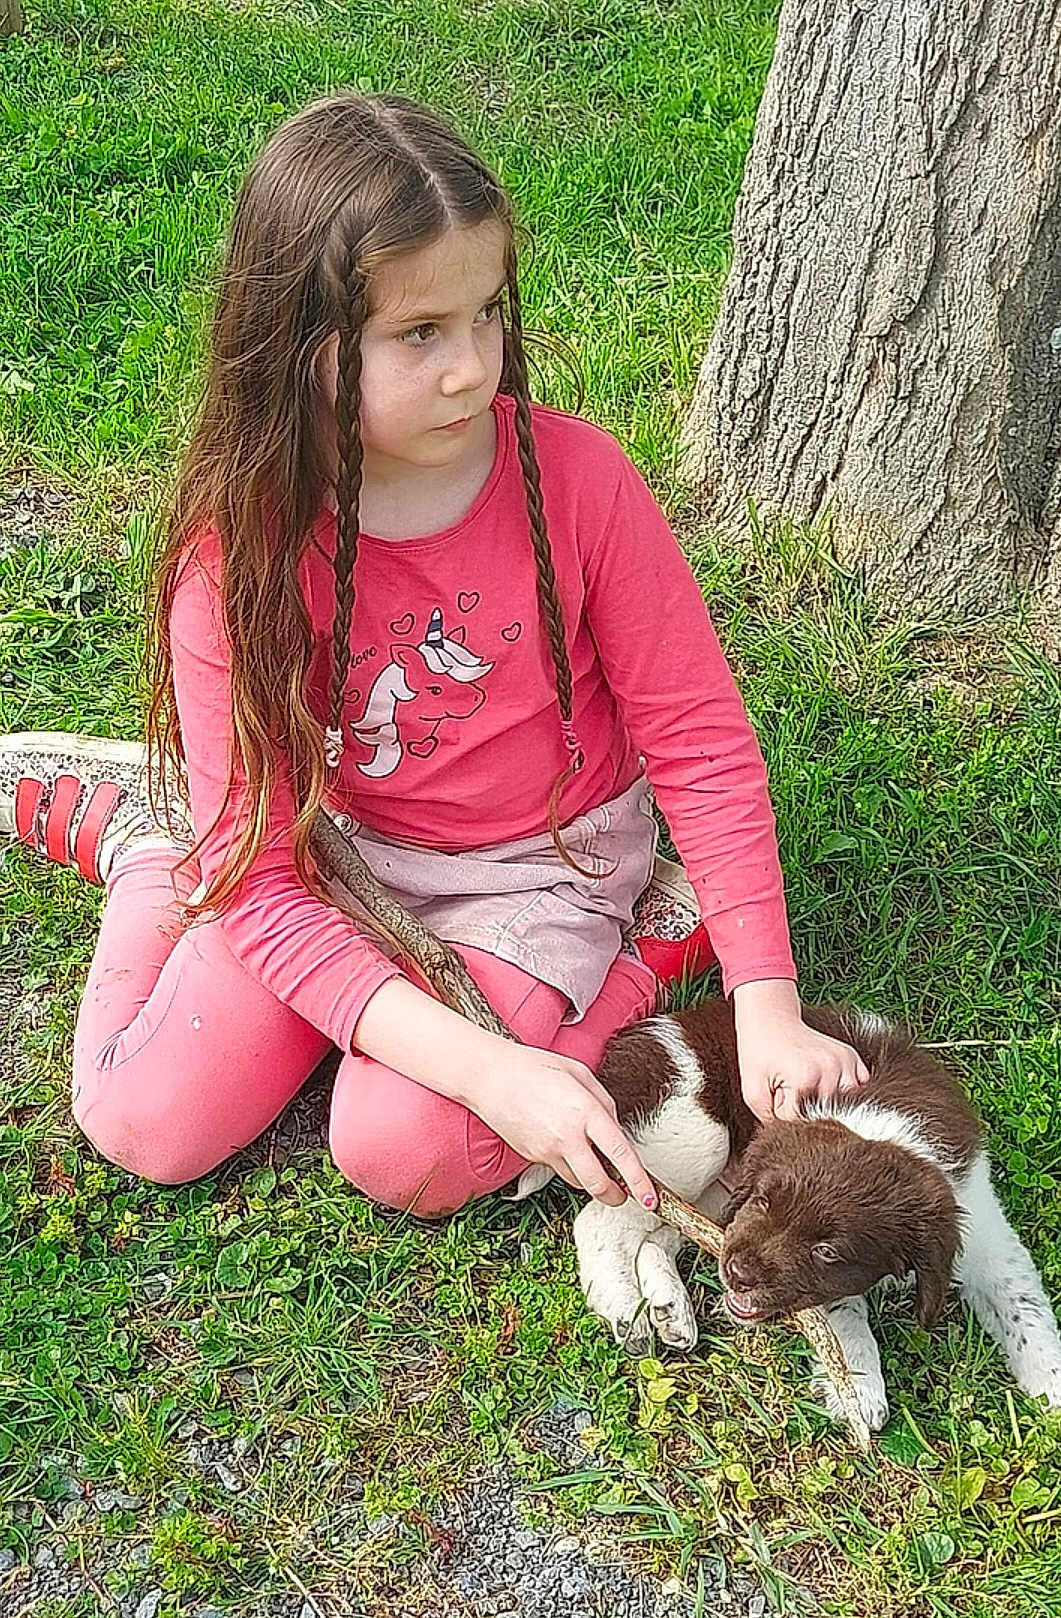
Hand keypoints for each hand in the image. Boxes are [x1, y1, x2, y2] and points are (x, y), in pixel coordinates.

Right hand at [469, 1044, 658, 1208]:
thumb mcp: (579, 1073)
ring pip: (579, 1182)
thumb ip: (604, 1102)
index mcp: (585, 1112)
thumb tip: (615, 1128)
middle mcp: (567, 1137)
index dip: (639, 1183)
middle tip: (624, 1195)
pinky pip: (559, 1170)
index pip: (621, 1155)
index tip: (650, 1200)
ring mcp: (547, 1150)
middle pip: (598, 1185)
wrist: (489, 1076)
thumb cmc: (533, 1067)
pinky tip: (569, 1148)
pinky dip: (571, 1167)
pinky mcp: (532, 1157)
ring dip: (592, 1181)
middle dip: (616, 1196)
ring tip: (595, 1163)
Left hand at [733, 978, 870, 1123]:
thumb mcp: (752, 1090)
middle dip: (808, 1115)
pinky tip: (830, 1090)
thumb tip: (792, 1141)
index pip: (800, 1121)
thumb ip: (769, 1120)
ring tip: (811, 1095)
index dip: (784, 1118)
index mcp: (805, 1077)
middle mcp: (831, 1070)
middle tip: (791, 1098)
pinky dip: (849, 1096)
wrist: (771, 1020)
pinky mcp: (853, 1058)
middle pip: (827, 1116)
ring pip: (848, 1107)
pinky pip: (861, 1089)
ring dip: (831, 1108)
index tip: (777, 1103)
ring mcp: (846, 1063)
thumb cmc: (759, 1054)